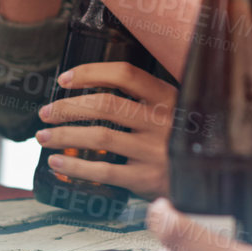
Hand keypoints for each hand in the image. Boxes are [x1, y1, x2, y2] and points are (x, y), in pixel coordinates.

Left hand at [36, 62, 175, 197]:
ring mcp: (153, 150)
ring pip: (99, 136)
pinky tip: (58, 162)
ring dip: (64, 135)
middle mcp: (160, 121)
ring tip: (44, 136)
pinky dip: (76, 166)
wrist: (207, 178)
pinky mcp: (145, 178)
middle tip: (45, 112)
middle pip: (105, 105)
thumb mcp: (174, 110)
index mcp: (166, 98)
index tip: (65, 79)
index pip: (125, 74)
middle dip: (67, 107)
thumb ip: (145, 99)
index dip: (90, 72)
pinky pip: (104, 170)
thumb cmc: (180, 139)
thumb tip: (93, 89)